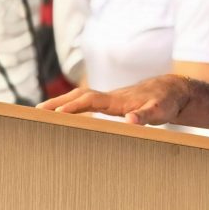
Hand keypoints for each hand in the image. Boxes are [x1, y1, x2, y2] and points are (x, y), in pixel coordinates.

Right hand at [36, 74, 189, 124]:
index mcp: (119, 100)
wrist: (172, 90)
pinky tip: (62, 113)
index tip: (56, 112)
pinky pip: (87, 102)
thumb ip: (146, 115)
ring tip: (41, 111)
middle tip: (36, 111)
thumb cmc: (166, 101)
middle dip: (58, 102)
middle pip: (80, 96)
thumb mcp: (160, 111)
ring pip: (81, 97)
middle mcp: (111, 97)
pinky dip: (71, 105)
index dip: (74, 105)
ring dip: (62, 102)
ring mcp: (110, 99)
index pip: (91, 100)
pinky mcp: (111, 102)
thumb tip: (130, 119)